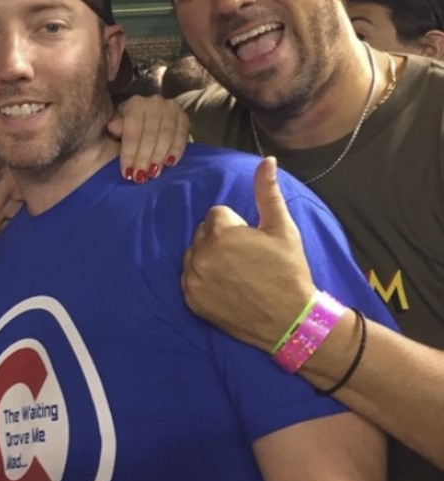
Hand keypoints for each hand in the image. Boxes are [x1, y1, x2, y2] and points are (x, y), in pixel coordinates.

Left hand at [107, 94, 188, 182]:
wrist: (151, 112)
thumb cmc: (132, 121)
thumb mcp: (120, 121)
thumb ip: (117, 126)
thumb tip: (113, 127)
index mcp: (135, 104)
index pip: (132, 132)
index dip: (129, 154)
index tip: (127, 173)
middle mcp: (154, 103)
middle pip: (149, 135)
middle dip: (144, 158)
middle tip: (141, 177)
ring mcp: (171, 108)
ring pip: (166, 136)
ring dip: (159, 157)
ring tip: (153, 174)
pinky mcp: (184, 117)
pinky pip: (182, 135)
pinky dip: (176, 150)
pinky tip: (170, 163)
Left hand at [182, 157, 315, 349]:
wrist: (291, 321)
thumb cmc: (289, 271)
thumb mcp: (282, 228)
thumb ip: (267, 192)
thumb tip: (267, 159)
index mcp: (220, 232)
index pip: (218, 215)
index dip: (238, 227)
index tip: (254, 244)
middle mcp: (200, 254)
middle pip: (204, 233)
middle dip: (221, 241)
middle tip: (246, 260)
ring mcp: (193, 279)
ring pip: (195, 254)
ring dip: (209, 258)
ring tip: (236, 274)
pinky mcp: (191, 300)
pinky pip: (190, 278)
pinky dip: (202, 280)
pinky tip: (225, 288)